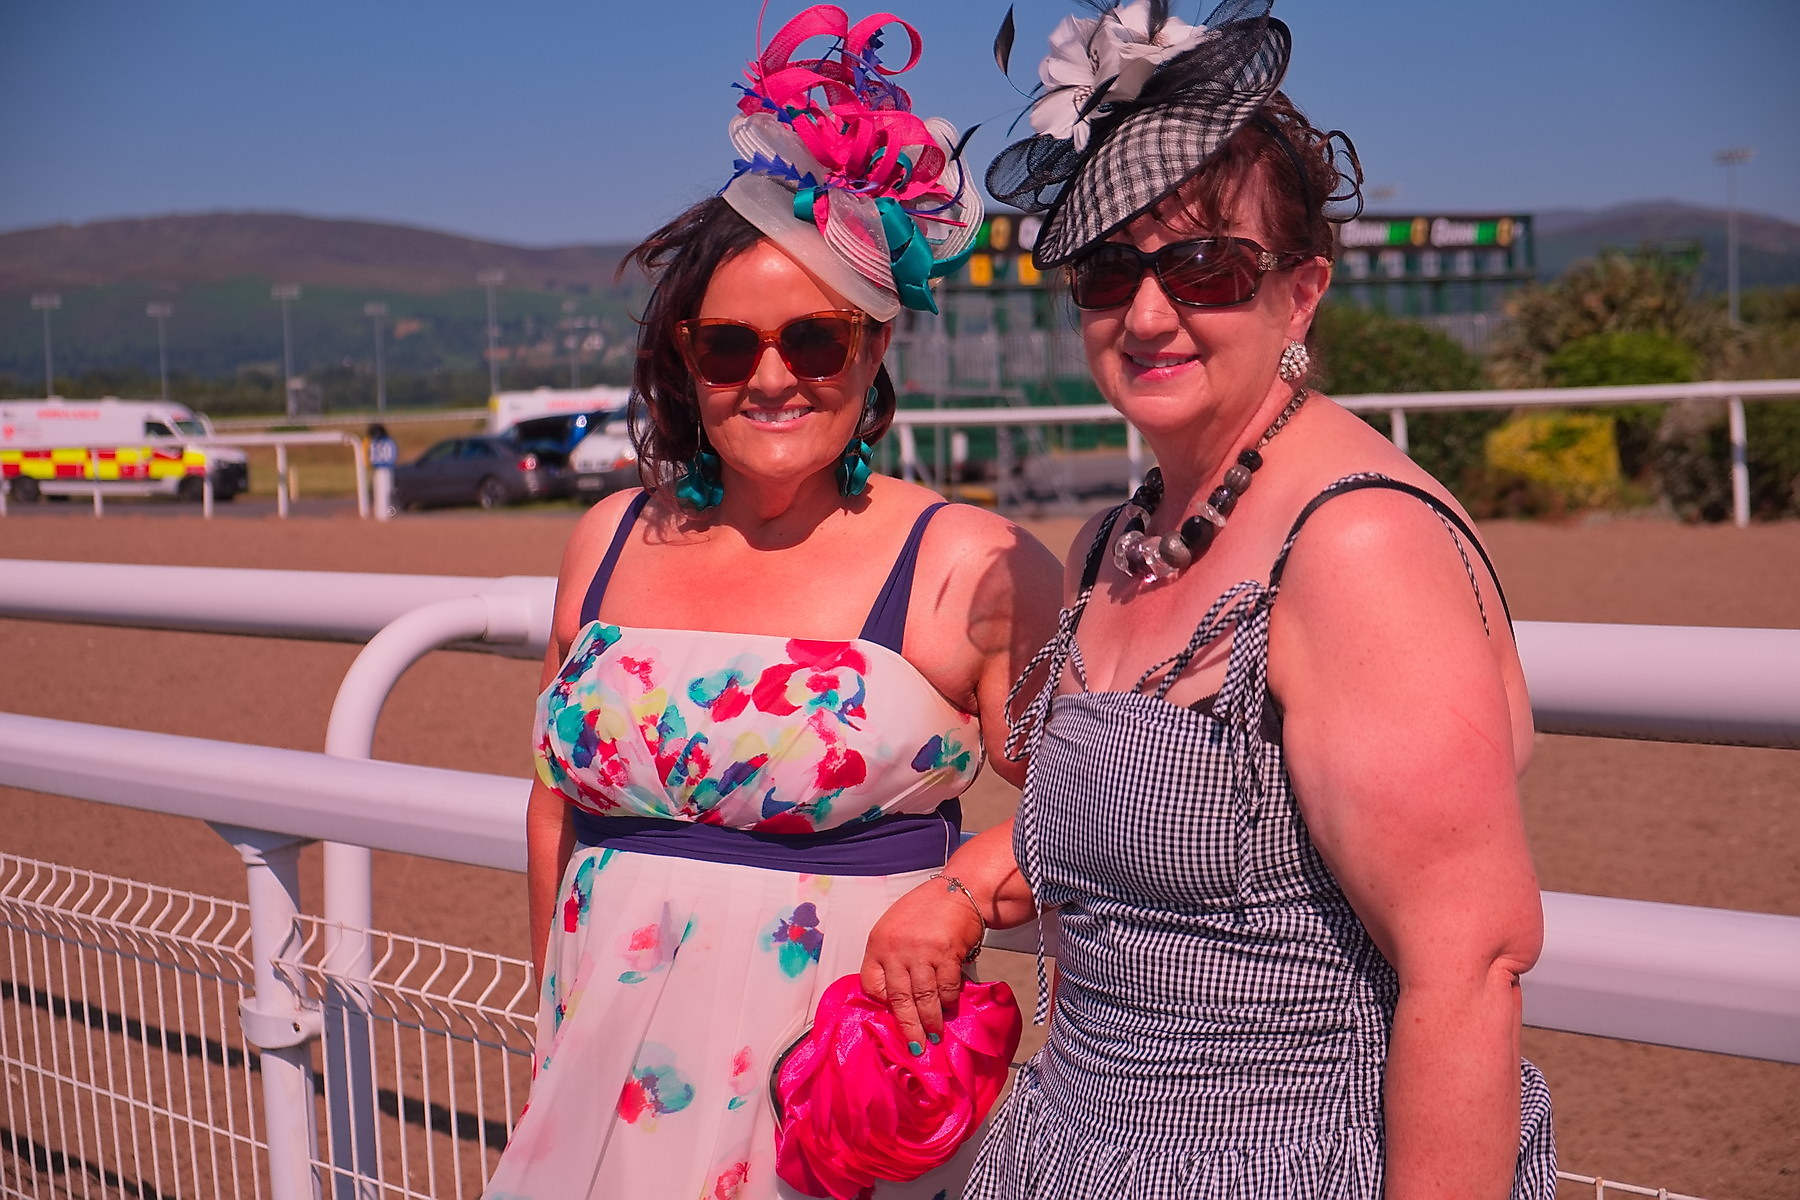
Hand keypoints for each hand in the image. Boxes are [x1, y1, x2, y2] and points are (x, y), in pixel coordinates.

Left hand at [860, 879, 983, 1050]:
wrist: (959, 890)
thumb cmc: (927, 909)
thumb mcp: (896, 928)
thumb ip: (891, 957)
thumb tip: (896, 995)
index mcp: (878, 943)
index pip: (871, 983)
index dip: (882, 1003)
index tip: (892, 1015)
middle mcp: (896, 949)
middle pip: (898, 998)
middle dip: (908, 1027)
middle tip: (915, 1047)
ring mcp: (921, 952)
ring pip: (923, 998)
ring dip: (930, 1020)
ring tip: (935, 1035)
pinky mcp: (946, 954)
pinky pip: (946, 987)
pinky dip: (949, 1001)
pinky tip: (950, 1007)